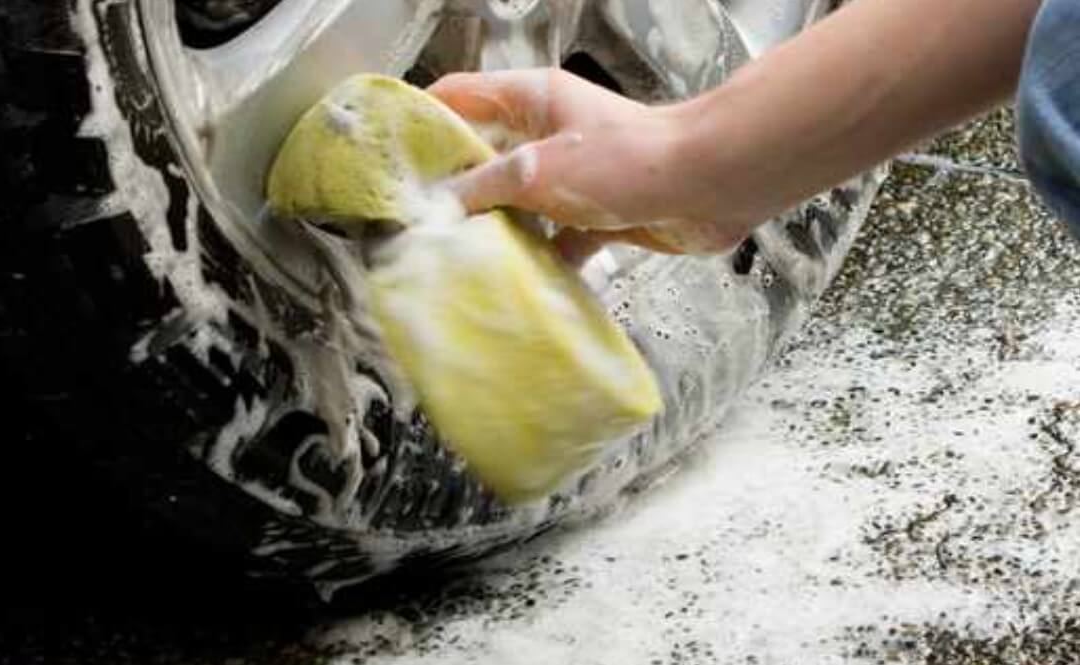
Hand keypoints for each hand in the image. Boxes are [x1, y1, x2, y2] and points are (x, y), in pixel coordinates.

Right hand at [428, 68, 748, 257]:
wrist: (708, 186)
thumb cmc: (625, 161)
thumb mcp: (537, 170)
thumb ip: (484, 186)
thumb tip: (440, 205)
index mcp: (530, 100)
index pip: (460, 97)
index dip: (423, 121)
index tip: (387, 156)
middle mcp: (548, 133)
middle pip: (485, 157)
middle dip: (454, 191)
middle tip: (415, 225)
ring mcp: (573, 175)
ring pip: (519, 204)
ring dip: (497, 233)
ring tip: (456, 262)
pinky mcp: (598, 213)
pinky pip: (556, 240)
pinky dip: (542, 262)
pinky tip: (519, 287)